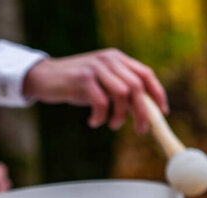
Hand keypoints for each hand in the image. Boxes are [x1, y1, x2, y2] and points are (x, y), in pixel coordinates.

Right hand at [22, 48, 168, 133]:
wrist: (44, 78)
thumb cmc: (75, 86)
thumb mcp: (102, 86)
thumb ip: (121, 93)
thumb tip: (143, 113)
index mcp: (117, 59)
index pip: (146, 74)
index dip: (157, 94)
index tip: (162, 113)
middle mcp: (109, 59)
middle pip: (137, 87)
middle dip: (142, 113)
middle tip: (140, 130)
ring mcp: (96, 67)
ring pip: (122, 94)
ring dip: (120, 116)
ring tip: (110, 125)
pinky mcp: (83, 78)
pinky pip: (102, 102)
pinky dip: (100, 117)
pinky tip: (93, 122)